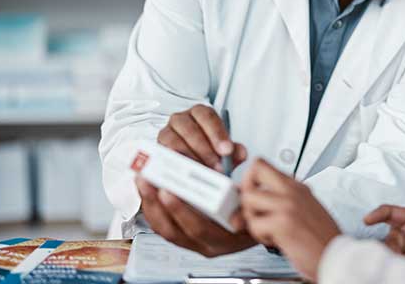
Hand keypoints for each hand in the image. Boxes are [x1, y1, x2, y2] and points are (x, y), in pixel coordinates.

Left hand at [136, 176, 255, 256]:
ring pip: (165, 229)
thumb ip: (245, 182)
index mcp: (225, 238)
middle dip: (157, 203)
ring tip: (143, 180)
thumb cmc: (257, 212)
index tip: (168, 190)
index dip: (181, 210)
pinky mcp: (185, 237)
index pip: (198, 229)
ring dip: (150, 204)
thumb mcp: (257, 198)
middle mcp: (207, 245)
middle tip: (147, 180)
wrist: (262, 226)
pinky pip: (163, 227)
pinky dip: (153, 208)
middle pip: (174, 230)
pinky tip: (147, 190)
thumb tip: (236, 159)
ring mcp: (194, 243)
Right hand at [157, 104, 245, 171]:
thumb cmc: (208, 153)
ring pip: (175, 143)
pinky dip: (175, 167)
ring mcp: (166, 133)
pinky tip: (186, 175)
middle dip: (205, 150)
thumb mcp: (224, 153)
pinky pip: (163, 156)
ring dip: (190, 160)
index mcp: (200, 113)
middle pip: (191, 129)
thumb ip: (234, 152)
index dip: (218, 134)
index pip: (208, 117)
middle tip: (217, 166)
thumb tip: (240, 153)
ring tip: (203, 173)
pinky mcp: (157, 149)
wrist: (191, 166)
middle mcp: (181, 119)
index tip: (227, 150)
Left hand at [240, 158, 340, 281]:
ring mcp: (288, 205)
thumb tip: (254, 199)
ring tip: (265, 228)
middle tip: (252, 208)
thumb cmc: (321, 237)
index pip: (264, 165)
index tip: (252, 193)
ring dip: (251, 217)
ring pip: (249, 198)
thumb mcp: (305, 208)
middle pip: (254, 171)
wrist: (335, 255)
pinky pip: (254, 224)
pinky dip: (259, 235)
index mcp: (297, 186)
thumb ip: (281, 199)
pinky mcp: (283, 223)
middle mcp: (293, 191)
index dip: (251, 178)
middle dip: (245, 190)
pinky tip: (273, 239)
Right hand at [364, 205, 404, 265]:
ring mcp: (401, 249)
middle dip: (388, 251)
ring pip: (390, 256)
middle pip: (388, 242)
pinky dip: (398, 271)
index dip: (377, 215)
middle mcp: (400, 233)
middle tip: (395, 258)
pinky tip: (402, 275)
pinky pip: (397, 266)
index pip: (389, 212)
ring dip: (393, 262)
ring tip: (399, 269)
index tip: (367, 220)